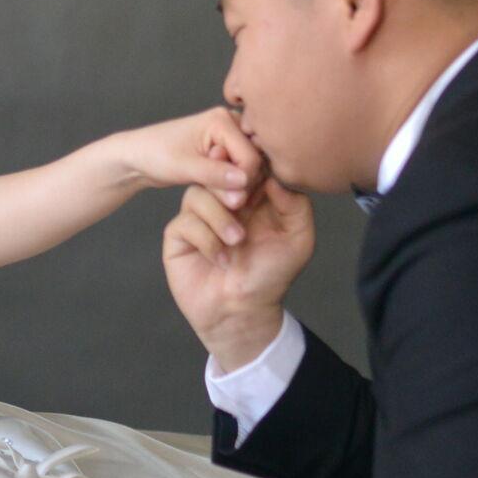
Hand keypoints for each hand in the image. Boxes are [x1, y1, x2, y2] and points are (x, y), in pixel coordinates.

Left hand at [116, 107, 263, 207]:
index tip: (227, 200)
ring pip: (249, 168)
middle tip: (221, 198)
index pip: (250, 157)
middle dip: (241, 184)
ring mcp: (230, 135)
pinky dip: (233, 184)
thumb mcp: (184, 167)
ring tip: (216, 193)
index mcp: (222, 119)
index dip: (243, 182)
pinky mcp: (226, 148)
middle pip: (254, 160)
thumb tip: (244, 183)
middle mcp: (231, 123)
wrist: (138, 156)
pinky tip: (218, 191)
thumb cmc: (154, 155)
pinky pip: (241, 169)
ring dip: (237, 185)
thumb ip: (215, 175)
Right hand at [162, 170, 314, 367]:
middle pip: (215, 171)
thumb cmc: (271, 275)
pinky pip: (185, 223)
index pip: (243, 165)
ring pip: (198, 194)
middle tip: (242, 203)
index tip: (256, 177)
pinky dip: (206, 240)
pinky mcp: (179, 237)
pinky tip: (220, 259)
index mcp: (250, 196)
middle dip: (229, 184)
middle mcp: (221, 201)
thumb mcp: (298, 239)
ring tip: (236, 242)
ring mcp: (198, 217)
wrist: (243, 312)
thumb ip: (295, 205)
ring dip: (219, 218)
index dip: (248, 165)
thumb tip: (274, 177)